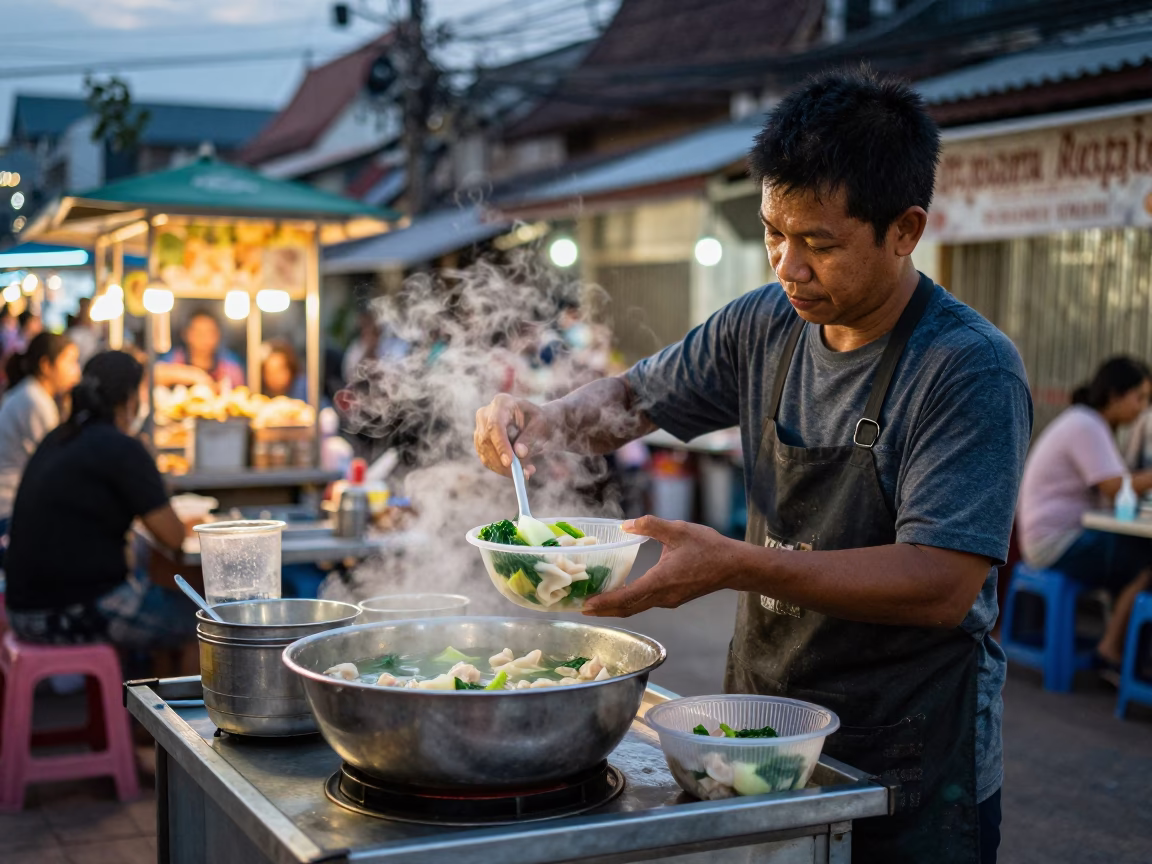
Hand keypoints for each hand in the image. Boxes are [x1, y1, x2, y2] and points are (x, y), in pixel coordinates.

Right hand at [473, 394, 556, 477]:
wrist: (534, 423)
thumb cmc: (539, 420)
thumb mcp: (540, 425)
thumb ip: (530, 437)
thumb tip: (519, 453)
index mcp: (501, 403)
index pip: (495, 425)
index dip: (501, 444)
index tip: (509, 462)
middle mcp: (485, 414)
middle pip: (487, 441)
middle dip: (504, 462)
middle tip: (524, 473)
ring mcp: (480, 429)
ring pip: (486, 454)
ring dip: (505, 469)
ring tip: (527, 472)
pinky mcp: (480, 444)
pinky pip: (487, 461)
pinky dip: (502, 470)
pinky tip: (519, 471)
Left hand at [583, 516, 746, 616]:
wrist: (733, 566)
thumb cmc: (708, 547)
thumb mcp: (678, 530)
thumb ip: (651, 526)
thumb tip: (626, 525)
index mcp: (661, 581)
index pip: (626, 597)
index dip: (604, 603)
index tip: (586, 606)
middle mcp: (663, 596)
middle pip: (627, 608)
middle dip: (603, 610)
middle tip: (580, 608)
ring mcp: (668, 600)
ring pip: (636, 608)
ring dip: (615, 608)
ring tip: (594, 603)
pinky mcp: (673, 599)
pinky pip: (645, 603)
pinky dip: (628, 603)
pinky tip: (619, 595)